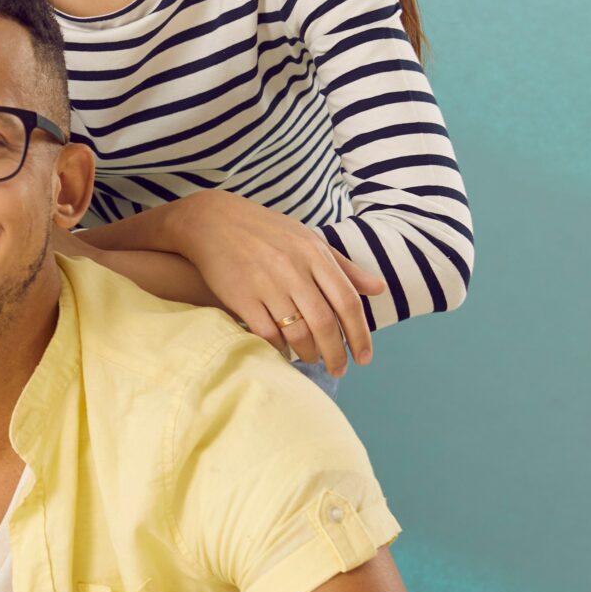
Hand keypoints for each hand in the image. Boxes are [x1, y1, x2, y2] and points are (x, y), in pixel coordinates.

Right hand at [152, 192, 387, 376]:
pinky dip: (279, 348)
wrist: (212, 220)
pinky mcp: (240, 296)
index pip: (347, 302)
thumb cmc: (266, 231)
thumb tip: (378, 289)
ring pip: (297, 332)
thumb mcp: (308, 240)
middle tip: (339, 371)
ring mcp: (266, 283)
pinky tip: (283, 352)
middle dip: (336, 353)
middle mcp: (293, 269)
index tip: (364, 357)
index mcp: (314, 254)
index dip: (360, 334)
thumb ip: (343, 266)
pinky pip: (267, 333)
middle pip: (325, 323)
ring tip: (311, 359)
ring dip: (308, 353)